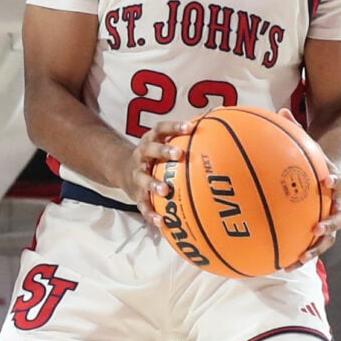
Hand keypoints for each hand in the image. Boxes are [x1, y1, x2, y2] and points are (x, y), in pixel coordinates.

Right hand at [121, 118, 194, 234]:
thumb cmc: (154, 156)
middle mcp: (142, 156)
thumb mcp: (162, 142)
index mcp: (150, 141)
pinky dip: (151, 214)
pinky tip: (161, 222)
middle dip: (163, 151)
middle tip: (178, 154)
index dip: (173, 127)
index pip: (161, 129)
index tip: (189, 127)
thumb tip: (218, 118)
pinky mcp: (135, 194)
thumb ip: (185, 136)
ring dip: (153, 184)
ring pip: (143, 178)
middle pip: (150, 150)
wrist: (122, 170)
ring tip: (164, 190)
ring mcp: (137, 175)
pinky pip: (143, 205)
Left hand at [282, 110, 340, 267]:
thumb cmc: (321, 156)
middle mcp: (338, 202)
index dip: (336, 180)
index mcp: (336, 180)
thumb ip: (297, 130)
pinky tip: (282, 265)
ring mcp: (331, 217)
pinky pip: (314, 244)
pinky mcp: (322, 228)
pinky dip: (301, 254)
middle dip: (328, 224)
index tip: (328, 180)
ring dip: (316, 249)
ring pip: (328, 237)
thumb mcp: (312, 142)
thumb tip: (279, 111)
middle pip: (339, 217)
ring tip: (299, 259)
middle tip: (316, 227)